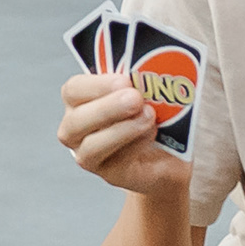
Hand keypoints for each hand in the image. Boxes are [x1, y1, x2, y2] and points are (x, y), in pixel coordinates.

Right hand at [58, 69, 192, 203]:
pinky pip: (116, 163)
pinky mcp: (110, 174)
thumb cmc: (154, 113)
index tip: (125, 80)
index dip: (97, 85)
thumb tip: (147, 72)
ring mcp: (89, 155)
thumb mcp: (145, 91)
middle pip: (75, 121)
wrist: (171, 150)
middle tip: (135, 98)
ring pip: (90, 147)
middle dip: (107, 108)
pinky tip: (152, 133)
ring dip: (121, 130)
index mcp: (80, 101)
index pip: (73, 90)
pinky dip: (135, 145)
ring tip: (149, 116)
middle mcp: (77, 129)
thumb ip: (138, 82)